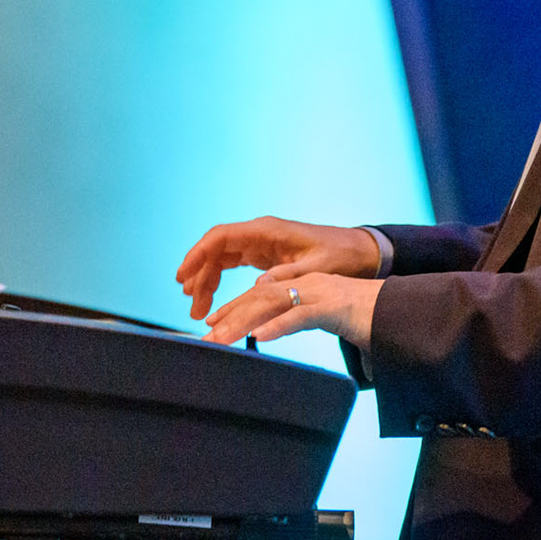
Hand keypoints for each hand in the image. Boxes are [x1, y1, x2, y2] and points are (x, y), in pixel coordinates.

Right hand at [176, 216, 381, 321]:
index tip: (183, 276)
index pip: (221, 237)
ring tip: (197, 308)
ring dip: (206, 280)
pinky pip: (231, 263)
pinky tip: (211, 298)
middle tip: (191, 303)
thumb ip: (288, 276)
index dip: (198, 254)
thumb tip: (259, 286)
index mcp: (267, 231)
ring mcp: (259, 243)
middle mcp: (259, 234)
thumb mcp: (316, 268)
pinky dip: (218, 280)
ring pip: (220, 258)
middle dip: (199, 274)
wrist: (357, 252)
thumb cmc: (340, 256)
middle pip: (215, 249)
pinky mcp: (263, 255)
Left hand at [202, 270, 383, 348]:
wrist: (402, 311)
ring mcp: (320, 293)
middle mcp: (308, 284)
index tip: (212, 326)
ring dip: (243, 324)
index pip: (262, 296)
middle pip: (260, 299)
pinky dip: (279, 326)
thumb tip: (272, 333)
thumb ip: (299, 320)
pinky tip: (259, 337)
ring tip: (220, 341)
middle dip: (229, 318)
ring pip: (273, 305)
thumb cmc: (367, 319)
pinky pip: (301, 316)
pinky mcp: (334, 307)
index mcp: (305, 284)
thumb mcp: (326, 317)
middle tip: (205, 340)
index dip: (235, 310)